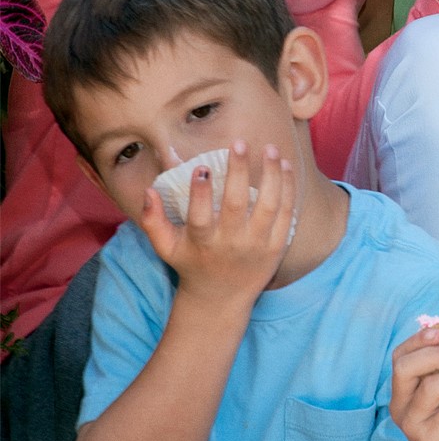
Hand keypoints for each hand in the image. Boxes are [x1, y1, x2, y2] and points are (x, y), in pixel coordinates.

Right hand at [138, 142, 294, 301]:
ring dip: (271, 175)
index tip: (201, 167)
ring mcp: (258, 245)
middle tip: (238, 142)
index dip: (200, 193)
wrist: (223, 298)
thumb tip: (149, 190)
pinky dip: (287, 189)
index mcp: (203, 243)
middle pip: (238, 205)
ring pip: (269, 206)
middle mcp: (232, 244)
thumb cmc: (192, 264)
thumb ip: (153, 220)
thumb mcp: (167, 248)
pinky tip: (284, 166)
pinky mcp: (277, 246)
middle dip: (239, 172)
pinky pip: (286, 214)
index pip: (200, 217)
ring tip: (269, 148)